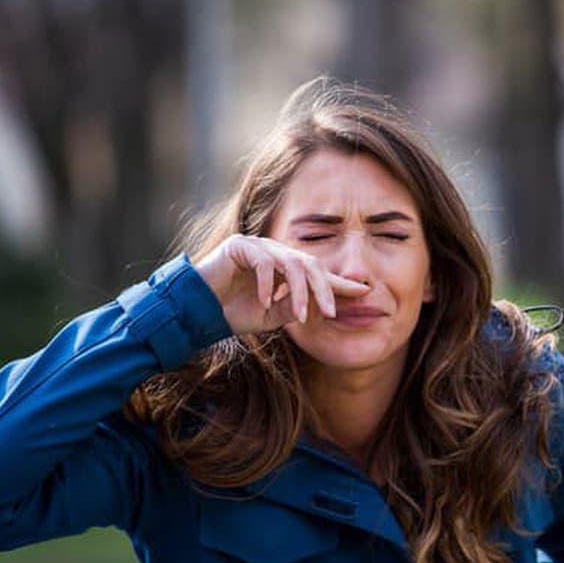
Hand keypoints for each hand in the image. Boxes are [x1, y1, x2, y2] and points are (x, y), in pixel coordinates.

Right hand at [191, 234, 370, 334]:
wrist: (198, 312)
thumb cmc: (234, 313)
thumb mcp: (273, 316)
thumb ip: (296, 308)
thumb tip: (322, 306)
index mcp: (285, 269)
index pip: (318, 273)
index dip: (340, 283)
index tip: (365, 292)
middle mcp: (276, 254)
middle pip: (311, 265)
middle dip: (324, 289)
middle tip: (332, 313)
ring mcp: (259, 247)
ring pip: (291, 264)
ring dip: (298, 292)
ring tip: (299, 316)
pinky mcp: (241, 245)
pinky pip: (264, 263)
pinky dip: (268, 284)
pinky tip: (265, 302)